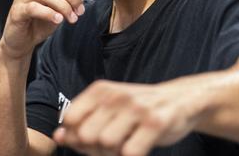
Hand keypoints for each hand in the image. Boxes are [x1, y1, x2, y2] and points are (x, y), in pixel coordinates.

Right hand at [0, 0, 88, 59]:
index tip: (80, 7)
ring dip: (64, 7)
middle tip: (79, 13)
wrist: (23, 41)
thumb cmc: (40, 22)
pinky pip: (33, 7)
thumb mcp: (60, 8)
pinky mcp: (17, 10)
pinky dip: (49, 13)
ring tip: (71, 19)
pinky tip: (58, 21)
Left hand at [53, 80, 202, 155]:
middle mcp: (116, 96)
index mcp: (100, 90)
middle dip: (95, 148)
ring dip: (114, 153)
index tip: (91, 139)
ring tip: (126, 145)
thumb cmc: (138, 109)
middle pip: (87, 135)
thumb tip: (58, 136)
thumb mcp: (108, 109)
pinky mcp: (156, 123)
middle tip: (112, 146)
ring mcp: (136, 108)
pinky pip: (131, 152)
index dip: (76, 136)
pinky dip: (132, 155)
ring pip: (107, 144)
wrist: (181, 100)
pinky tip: (138, 149)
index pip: (70, 119)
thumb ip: (82, 123)